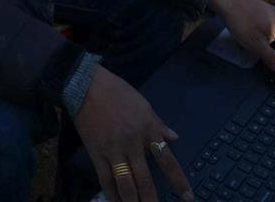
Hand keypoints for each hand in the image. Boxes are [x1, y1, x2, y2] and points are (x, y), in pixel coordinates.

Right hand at [75, 68, 192, 201]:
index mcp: (148, 129)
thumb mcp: (144, 105)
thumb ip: (159, 124)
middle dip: (152, 200)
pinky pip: (105, 179)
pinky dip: (111, 195)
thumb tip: (175, 138)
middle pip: (144, 180)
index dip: (178, 181)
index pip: (167, 160)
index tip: (187, 197)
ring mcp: (113, 150)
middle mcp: (133, 144)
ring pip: (125, 184)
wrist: (86, 85)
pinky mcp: (96, 153)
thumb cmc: (117, 92)